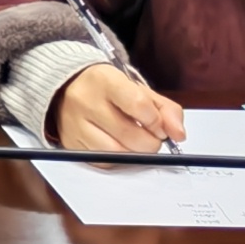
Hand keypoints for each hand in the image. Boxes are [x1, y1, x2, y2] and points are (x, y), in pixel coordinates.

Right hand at [50, 63, 189, 155]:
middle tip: (150, 136)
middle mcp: (86, 101)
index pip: (139, 105)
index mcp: (105, 80)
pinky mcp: (71, 143)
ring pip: (118, 153)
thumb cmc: (109, 89)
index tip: (159, 125)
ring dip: (136, 153)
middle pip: (131, 135)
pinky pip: (104, 162)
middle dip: (150, 142)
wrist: (65, 87)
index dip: (156, 121)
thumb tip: (179, 135)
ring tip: (135, 142)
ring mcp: (75, 124)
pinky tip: (118, 146)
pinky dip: (118, 159)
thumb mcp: (138, 89)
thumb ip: (166, 110)